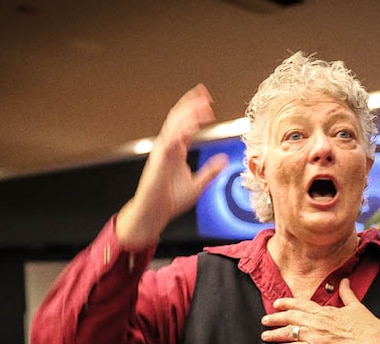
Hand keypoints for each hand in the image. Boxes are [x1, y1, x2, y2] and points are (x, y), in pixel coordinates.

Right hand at [116, 84, 228, 248]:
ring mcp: (162, 152)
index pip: (186, 125)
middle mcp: (168, 147)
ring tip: (201, 104)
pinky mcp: (159, 159)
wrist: (154, 212)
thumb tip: (225, 160)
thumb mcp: (198, 185)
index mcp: (176, 151)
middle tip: (205, 94)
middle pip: (179, 119)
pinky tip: (192, 123)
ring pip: (174, 125)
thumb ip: (210, 171)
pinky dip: (180, 130)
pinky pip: (170, 140)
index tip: (208, 103)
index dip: (195, 113)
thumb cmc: (170, 200)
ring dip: (188, 113)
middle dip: (191, 105)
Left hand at [260, 279, 379, 343]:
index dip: (286, 303)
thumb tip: (344, 281)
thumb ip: (347, 293)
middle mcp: (317, 322)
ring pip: (289, 333)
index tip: (276, 303)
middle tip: (264, 320)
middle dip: (275, 318)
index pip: (300, 304)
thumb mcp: (356, 306)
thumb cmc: (367, 326)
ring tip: (264, 335)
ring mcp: (315, 336)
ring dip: (274, 334)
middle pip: (290, 317)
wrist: (374, 343)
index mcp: (325, 310)